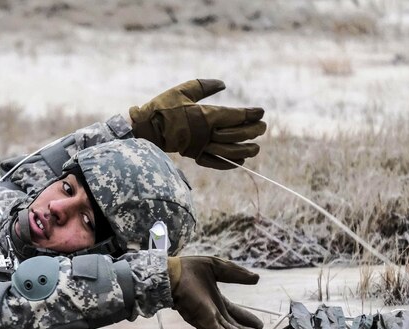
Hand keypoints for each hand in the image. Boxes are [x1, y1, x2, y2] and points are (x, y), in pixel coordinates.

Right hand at [130, 79, 265, 169]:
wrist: (145, 128)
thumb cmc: (163, 107)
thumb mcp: (183, 90)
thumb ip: (205, 86)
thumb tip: (223, 85)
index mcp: (206, 115)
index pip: (236, 116)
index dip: (251, 114)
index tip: (261, 112)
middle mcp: (207, 132)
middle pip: (237, 134)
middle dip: (253, 131)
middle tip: (262, 127)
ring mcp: (201, 146)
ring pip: (230, 151)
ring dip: (246, 150)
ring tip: (256, 148)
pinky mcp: (194, 154)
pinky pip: (215, 162)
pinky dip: (229, 163)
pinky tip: (239, 161)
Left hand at [168, 256, 263, 328]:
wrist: (172, 273)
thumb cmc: (190, 269)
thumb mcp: (219, 268)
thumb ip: (236, 274)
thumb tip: (256, 278)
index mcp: (214, 301)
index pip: (233, 314)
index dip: (246, 319)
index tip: (260, 325)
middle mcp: (211, 313)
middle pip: (232, 328)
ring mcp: (206, 319)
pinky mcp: (203, 322)